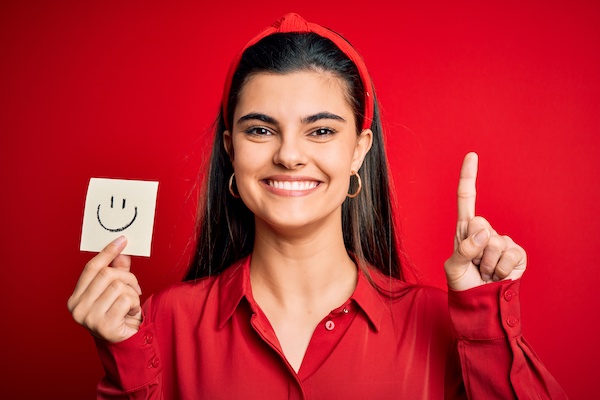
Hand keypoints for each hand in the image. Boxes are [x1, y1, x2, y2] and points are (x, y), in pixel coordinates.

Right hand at [67, 236, 142, 341]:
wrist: (125, 343)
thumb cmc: (119, 315)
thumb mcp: (117, 290)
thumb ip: (117, 270)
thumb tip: (121, 250)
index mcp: (75, 298)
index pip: (91, 268)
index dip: (107, 252)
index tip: (122, 239)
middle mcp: (77, 308)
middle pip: (107, 274)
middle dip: (127, 277)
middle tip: (136, 287)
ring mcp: (88, 318)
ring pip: (118, 286)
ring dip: (132, 294)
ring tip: (131, 305)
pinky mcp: (103, 326)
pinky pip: (125, 300)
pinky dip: (134, 304)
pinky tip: (130, 314)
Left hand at [444, 152, 526, 290]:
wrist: (481, 303)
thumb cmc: (463, 283)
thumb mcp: (453, 268)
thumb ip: (463, 250)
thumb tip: (483, 233)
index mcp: (465, 229)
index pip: (467, 198)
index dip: (469, 176)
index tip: (472, 155)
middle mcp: (484, 231)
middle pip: (479, 225)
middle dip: (475, 249)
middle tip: (475, 264)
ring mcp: (502, 240)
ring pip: (494, 244)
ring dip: (487, 264)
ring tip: (485, 271)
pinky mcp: (517, 253)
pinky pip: (510, 256)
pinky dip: (501, 270)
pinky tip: (498, 275)